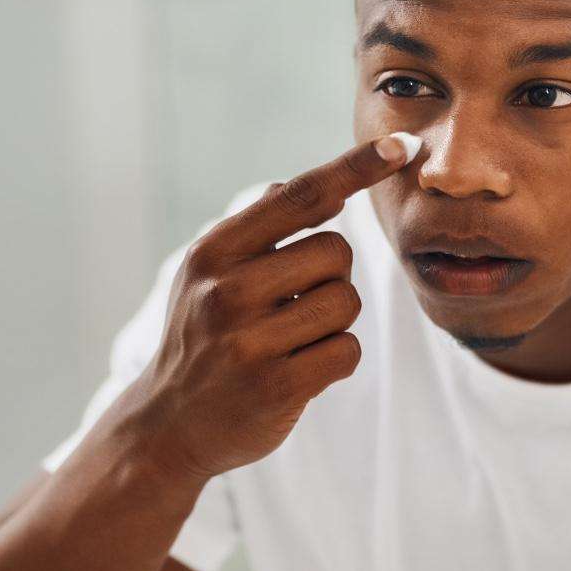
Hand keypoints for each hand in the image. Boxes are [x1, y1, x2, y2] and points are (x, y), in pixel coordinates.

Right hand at [129, 135, 416, 480]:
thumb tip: (310, 187)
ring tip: (292, 339)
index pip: (300, 197)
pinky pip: (348, 350)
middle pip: (336, 251)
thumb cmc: (202, 337)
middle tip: (295, 305)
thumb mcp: (207, 274)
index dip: (356, 168)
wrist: (168, 425)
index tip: (403, 146)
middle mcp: (226, 290)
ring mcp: (249, 341)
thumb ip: (256, 230)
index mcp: (214, 251)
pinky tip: (300, 369)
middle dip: (332, 275)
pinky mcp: (276, 387)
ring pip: (346, 301)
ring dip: (334, 321)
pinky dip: (337, 358)